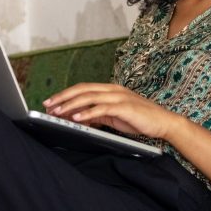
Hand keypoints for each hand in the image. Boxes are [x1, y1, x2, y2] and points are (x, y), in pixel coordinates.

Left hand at [43, 83, 180, 140]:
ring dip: (71, 104)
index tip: (51, 102)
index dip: (66, 94)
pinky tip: (77, 117)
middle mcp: (113, 89)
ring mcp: (119, 97)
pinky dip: (87, 112)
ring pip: (89, 97)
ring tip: (57, 112)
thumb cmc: (140, 119)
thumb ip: (97, 115)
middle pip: (82, 89)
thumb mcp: (114, 116)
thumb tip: (77, 117)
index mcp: (110, 89)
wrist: (163, 122)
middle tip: (47, 105)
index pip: (83, 88)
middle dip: (63, 97)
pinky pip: (102, 108)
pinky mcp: (124, 107)